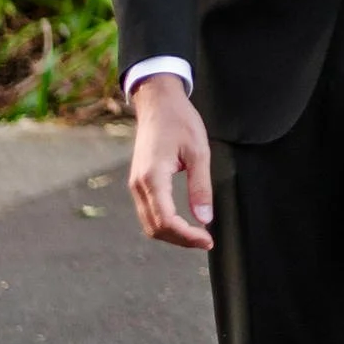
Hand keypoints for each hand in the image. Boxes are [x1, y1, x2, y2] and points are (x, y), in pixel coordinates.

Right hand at [128, 74, 213, 249]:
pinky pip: (148, 212)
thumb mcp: (199, 151)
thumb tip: (204, 218)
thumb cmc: (179, 121)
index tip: (208, 239)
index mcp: (152, 178)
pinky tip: (182, 222)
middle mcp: (139, 185)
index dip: (187, 236)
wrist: (158, 103)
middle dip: (180, 239)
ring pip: (149, 223)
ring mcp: (135, 184)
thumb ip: (200, 187)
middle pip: (155, 228)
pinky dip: (164, 223)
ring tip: (196, 235)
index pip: (166, 221)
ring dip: (172, 234)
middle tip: (205, 240)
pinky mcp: (138, 182)